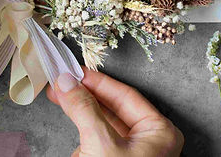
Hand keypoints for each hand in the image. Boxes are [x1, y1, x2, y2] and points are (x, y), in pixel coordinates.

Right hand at [47, 70, 183, 156]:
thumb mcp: (100, 144)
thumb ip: (84, 109)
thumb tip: (68, 82)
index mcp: (160, 133)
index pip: (125, 96)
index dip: (97, 82)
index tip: (74, 72)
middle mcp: (151, 143)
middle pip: (112, 111)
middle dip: (85, 104)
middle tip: (60, 87)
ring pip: (101, 132)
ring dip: (84, 136)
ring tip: (75, 139)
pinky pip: (97, 149)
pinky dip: (85, 151)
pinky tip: (81, 154)